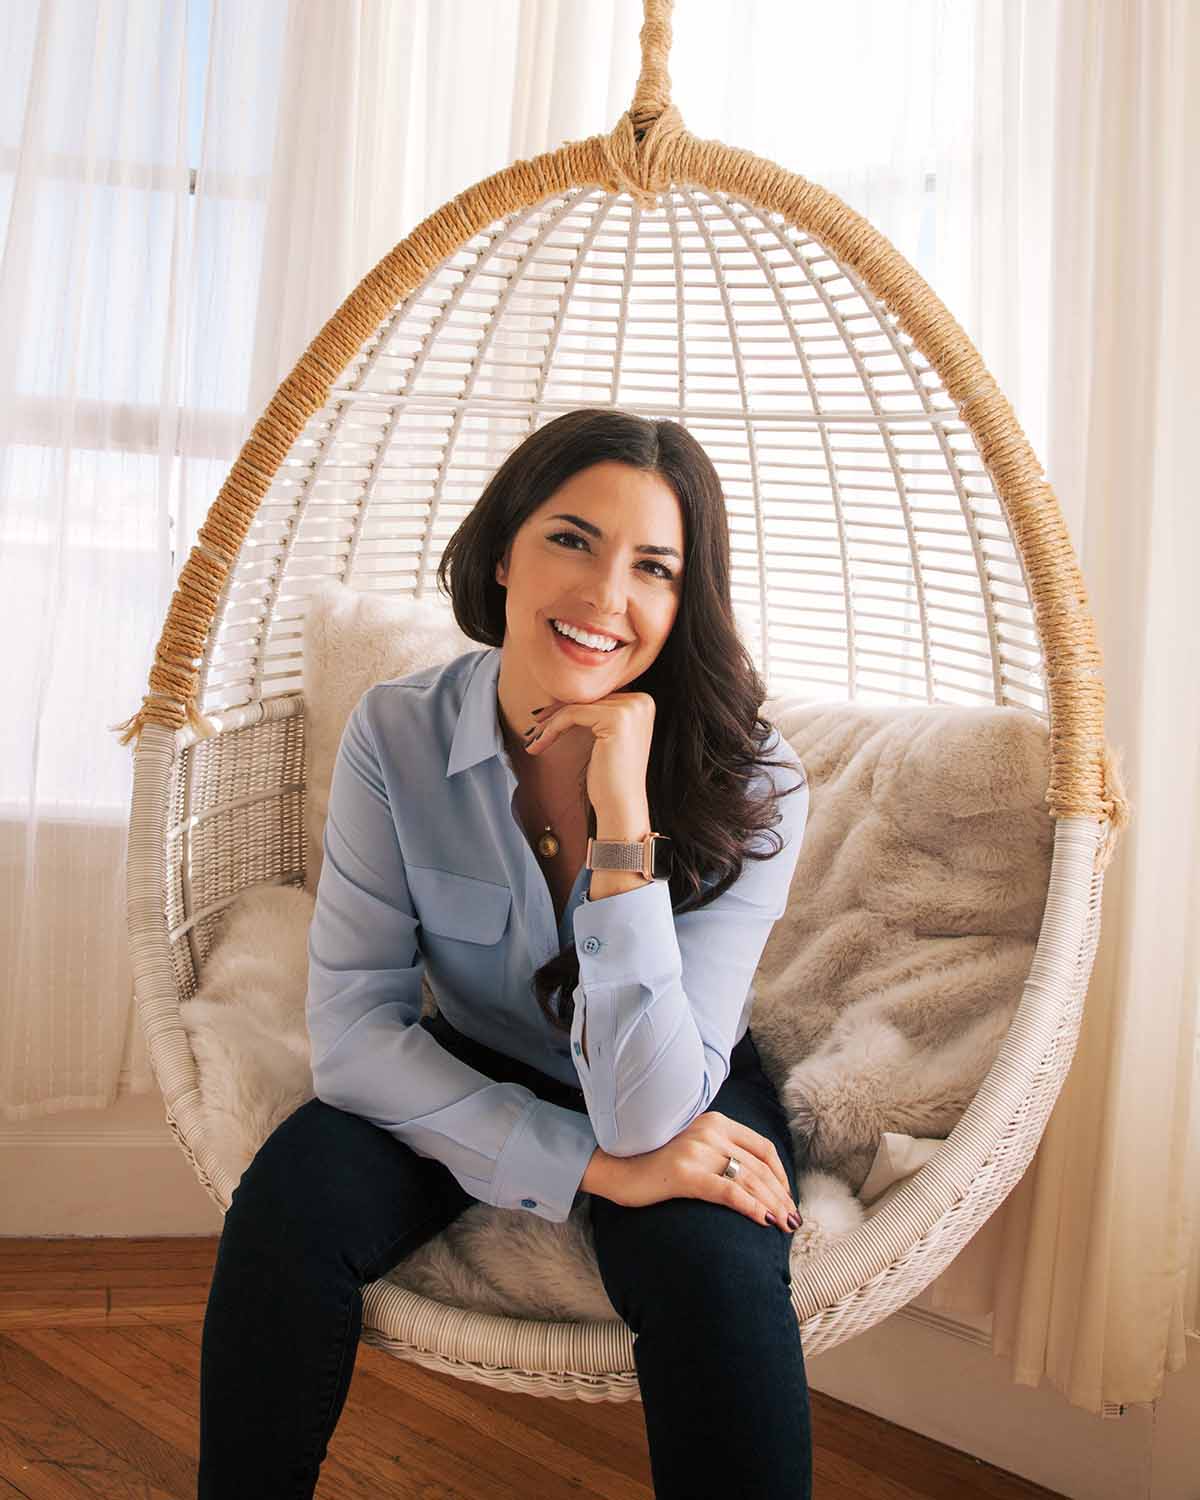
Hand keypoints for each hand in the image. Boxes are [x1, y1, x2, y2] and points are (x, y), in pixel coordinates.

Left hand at [525, 690, 654, 818]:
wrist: (620, 805)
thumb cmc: (610, 776)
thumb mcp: (605, 737)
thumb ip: (597, 713)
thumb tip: (566, 695)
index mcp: (643, 702)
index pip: (597, 698)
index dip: (568, 708)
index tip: (543, 721)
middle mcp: (641, 701)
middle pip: (587, 699)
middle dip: (556, 713)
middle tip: (533, 728)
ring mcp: (631, 708)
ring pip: (576, 706)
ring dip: (550, 724)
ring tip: (533, 740)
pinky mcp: (616, 718)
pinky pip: (572, 714)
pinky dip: (552, 729)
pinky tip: (538, 745)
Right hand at [587, 1111, 801, 1233]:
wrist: (616, 1165)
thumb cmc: (655, 1160)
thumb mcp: (693, 1145)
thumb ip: (720, 1150)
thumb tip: (754, 1177)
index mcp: (715, 1121)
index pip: (762, 1147)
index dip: (781, 1174)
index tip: (787, 1197)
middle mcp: (710, 1131)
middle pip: (760, 1167)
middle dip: (781, 1196)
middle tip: (792, 1220)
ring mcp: (697, 1151)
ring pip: (749, 1180)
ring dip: (773, 1205)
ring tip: (785, 1226)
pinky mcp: (685, 1173)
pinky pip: (728, 1192)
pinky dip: (751, 1207)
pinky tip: (763, 1220)